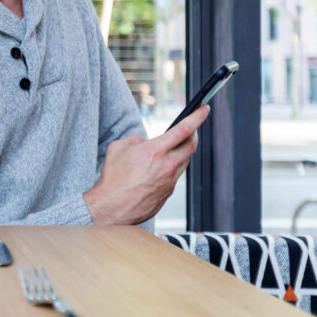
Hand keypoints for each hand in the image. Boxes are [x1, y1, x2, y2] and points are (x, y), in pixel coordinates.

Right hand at [85, 105, 209, 225]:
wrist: (112, 207)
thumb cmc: (113, 178)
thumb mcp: (118, 148)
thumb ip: (135, 139)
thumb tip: (144, 141)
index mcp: (155, 151)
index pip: (184, 129)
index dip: (197, 117)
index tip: (204, 109)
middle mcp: (167, 165)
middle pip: (192, 145)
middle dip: (194, 133)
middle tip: (191, 129)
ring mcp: (170, 181)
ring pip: (185, 161)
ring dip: (181, 152)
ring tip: (169, 150)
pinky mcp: (169, 192)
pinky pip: (176, 175)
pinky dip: (171, 168)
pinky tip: (158, 169)